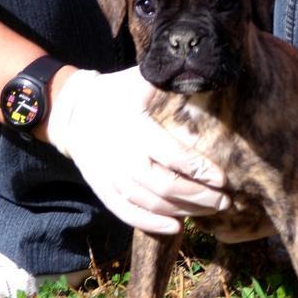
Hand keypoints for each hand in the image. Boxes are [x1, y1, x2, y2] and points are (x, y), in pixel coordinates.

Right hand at [47, 66, 229, 233]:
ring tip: (209, 210)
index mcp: (135, 128)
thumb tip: (205, 70)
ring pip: (150, 202)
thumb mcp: (139, 79)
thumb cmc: (116, 93)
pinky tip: (176, 228)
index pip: (172, 155)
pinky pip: (127, 213)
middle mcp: (122, 156)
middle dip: (199, 197)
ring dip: (182, 211)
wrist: (72, 112)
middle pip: (165, 186)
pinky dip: (151, 223)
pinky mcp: (103, 189)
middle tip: (225, 201)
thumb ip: (168, 77)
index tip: (223, 179)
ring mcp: (110, 176)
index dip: (199, 170)